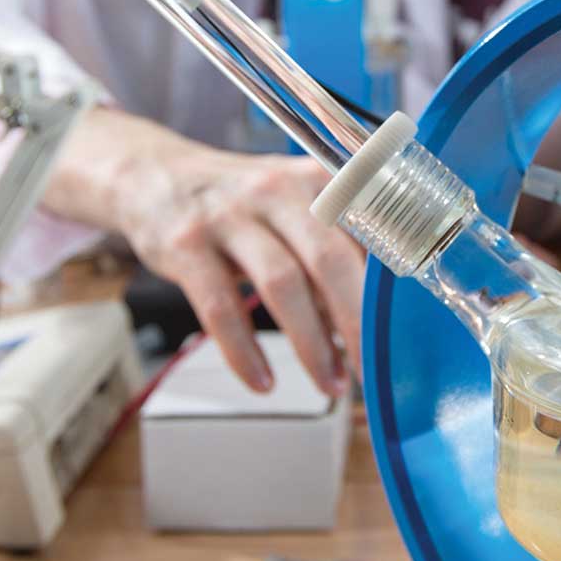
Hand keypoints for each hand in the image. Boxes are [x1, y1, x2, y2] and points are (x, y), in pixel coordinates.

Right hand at [43, 108, 363, 394]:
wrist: (156, 177)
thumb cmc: (244, 203)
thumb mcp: (296, 206)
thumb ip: (337, 251)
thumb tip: (375, 321)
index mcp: (318, 178)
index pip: (368, 231)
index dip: (390, 286)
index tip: (405, 332)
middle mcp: (277, 189)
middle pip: (329, 259)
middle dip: (357, 323)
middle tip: (373, 371)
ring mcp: (229, 215)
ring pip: (282, 284)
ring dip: (311, 344)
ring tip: (330, 383)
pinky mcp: (187, 245)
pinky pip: (221, 307)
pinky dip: (245, 352)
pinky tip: (263, 382)